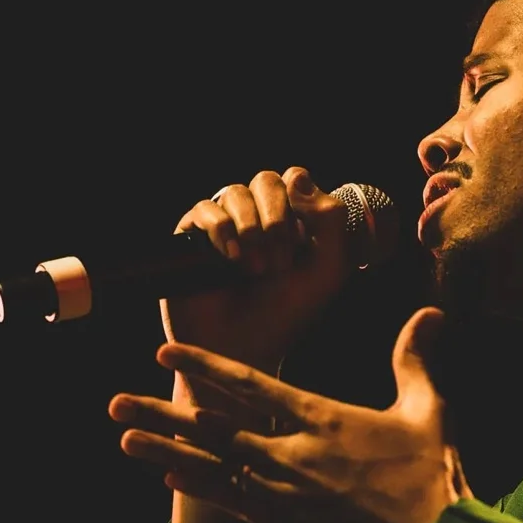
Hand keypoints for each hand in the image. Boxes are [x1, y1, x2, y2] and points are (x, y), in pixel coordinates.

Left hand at [110, 306, 471, 522]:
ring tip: (125, 438)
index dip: (206, 366)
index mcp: (323, 419)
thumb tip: (431, 312)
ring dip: (166, 452)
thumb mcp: (429, 411)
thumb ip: (416, 361)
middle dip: (163, 413)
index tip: (168, 352)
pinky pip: (233, 503)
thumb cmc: (432, 478)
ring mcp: (286, 493)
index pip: (252, 384)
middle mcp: (294, 453)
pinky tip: (171, 478)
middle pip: (215, 427)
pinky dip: (201, 489)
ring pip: (213, 466)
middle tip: (117, 403)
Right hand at [162, 167, 352, 371]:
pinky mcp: (192, 238)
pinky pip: (204, 209)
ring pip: (235, 192)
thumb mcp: (329, 267)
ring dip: (251, 228)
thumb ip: (331, 217)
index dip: (300, 202)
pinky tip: (231, 257)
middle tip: (280, 261)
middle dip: (276, 218)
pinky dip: (221, 229)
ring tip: (256, 269)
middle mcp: (257, 216)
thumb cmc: (289, 311)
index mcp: (292, 218)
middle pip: (266, 180)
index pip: (293, 178)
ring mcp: (224, 225)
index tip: (305, 241)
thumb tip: (295, 174)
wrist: (246, 347)